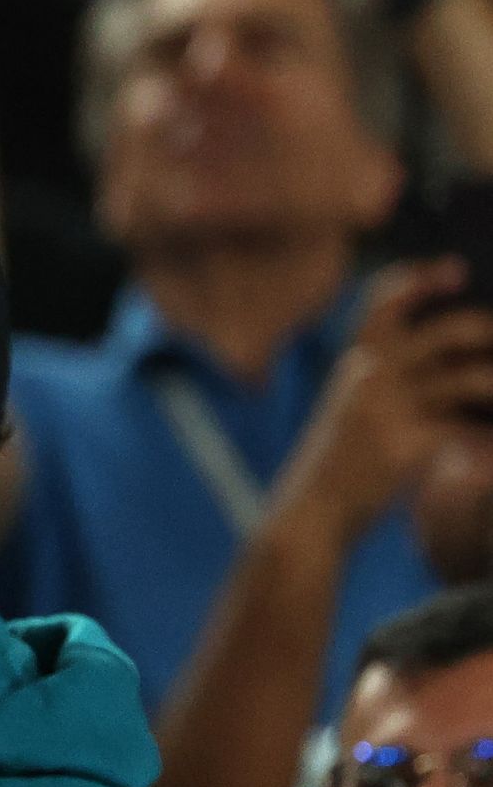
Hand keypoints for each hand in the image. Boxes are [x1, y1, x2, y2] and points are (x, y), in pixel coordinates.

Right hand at [275, 258, 492, 549]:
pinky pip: (467, 427)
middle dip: (486, 331)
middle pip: (447, 332)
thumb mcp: (349, 407)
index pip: (384, 302)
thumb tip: (451, 360)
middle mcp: (369, 376)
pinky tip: (488, 440)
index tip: (456, 272)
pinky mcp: (405, 445)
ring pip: (469, 378)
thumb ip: (384, 377)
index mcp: (354, 362)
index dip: (421, 279)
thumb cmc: (337, 463)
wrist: (310, 514)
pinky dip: (486, 434)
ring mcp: (388, 409)